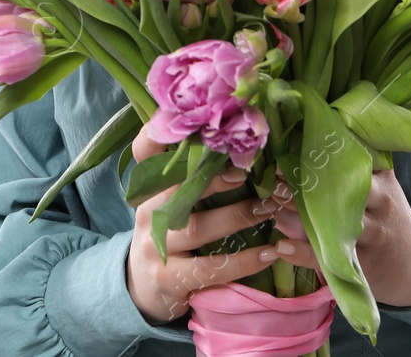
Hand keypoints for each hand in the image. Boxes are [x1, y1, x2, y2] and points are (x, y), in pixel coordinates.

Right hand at [125, 125, 285, 325]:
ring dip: (236, 216)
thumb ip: (194, 177)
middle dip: (213, 176)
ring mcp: (154, 246)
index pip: (144, 151)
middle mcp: (148, 211)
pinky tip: (268, 253)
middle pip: (175, 186)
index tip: (192, 120)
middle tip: (248, 170)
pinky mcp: (167, 278)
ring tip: (268, 208)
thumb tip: (242, 143)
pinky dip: (242, 261)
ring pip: (194, 227)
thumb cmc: (170, 236)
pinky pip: (207, 268)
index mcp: (150, 187)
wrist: (142, 290)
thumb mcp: (172, 204)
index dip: (158, 132)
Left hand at [263, 163, 410, 307]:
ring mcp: (370, 236)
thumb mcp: (382, 186)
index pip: (351, 162)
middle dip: (307, 184)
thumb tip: (304, 145)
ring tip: (272, 206)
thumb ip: (355, 166)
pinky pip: (327, 258)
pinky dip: (302, 253)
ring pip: (331, 223)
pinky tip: (281, 247)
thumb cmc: (388, 215)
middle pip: (341, 191)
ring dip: (297, 215)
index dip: (318, 156)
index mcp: (381, 181)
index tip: (289, 150)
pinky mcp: (361, 264)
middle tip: (276, 178)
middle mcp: (378, 205)